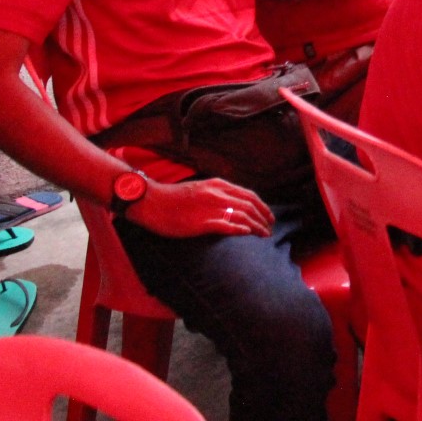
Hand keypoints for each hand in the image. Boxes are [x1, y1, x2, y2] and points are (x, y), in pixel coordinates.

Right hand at [128, 177, 271, 238]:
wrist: (151, 201)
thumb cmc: (173, 198)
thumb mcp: (200, 189)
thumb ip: (218, 194)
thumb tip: (233, 205)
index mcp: (219, 185)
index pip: (249, 195)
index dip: (262, 206)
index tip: (268, 216)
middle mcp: (218, 194)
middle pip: (250, 205)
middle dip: (264, 217)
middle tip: (270, 228)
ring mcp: (211, 208)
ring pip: (243, 215)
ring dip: (257, 226)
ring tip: (264, 234)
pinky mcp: (202, 222)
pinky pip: (227, 225)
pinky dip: (240, 229)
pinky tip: (248, 233)